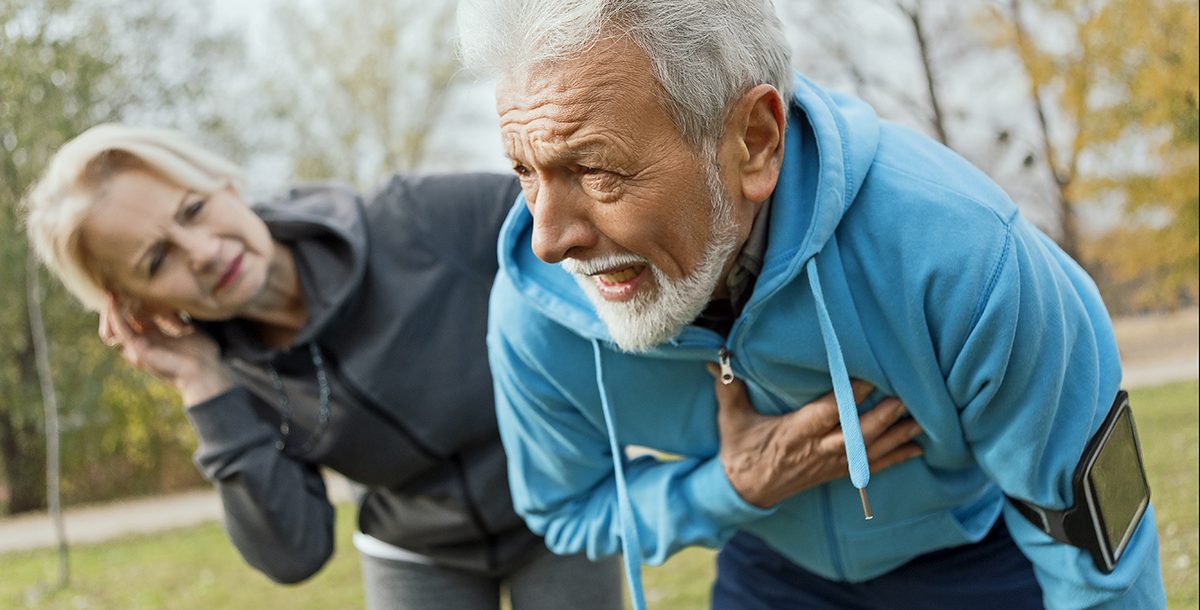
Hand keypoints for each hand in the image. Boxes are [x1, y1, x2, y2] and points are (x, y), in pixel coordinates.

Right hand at [100, 294, 231, 405]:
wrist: (205, 371)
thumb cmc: (201, 353)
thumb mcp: (186, 328)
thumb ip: (177, 317)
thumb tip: (180, 301)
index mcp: (153, 337)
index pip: (135, 316)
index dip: (131, 300)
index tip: (130, 283)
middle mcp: (143, 342)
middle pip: (122, 320)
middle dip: (118, 303)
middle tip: (114, 284)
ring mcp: (138, 347)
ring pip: (116, 325)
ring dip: (112, 308)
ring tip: (111, 290)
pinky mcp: (139, 350)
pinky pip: (122, 331)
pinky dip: (115, 316)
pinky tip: (113, 301)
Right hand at [707, 363, 922, 507]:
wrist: (745, 491)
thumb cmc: (740, 451)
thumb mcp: (731, 419)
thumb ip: (729, 388)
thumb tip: (715, 359)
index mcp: (793, 434)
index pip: (826, 414)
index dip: (848, 398)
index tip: (869, 377)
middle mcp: (815, 450)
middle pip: (855, 435)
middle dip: (882, 417)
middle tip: (904, 397)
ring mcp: (828, 464)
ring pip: (868, 451)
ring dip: (895, 436)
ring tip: (919, 419)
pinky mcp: (835, 473)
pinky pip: (870, 467)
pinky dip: (894, 458)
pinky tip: (915, 447)